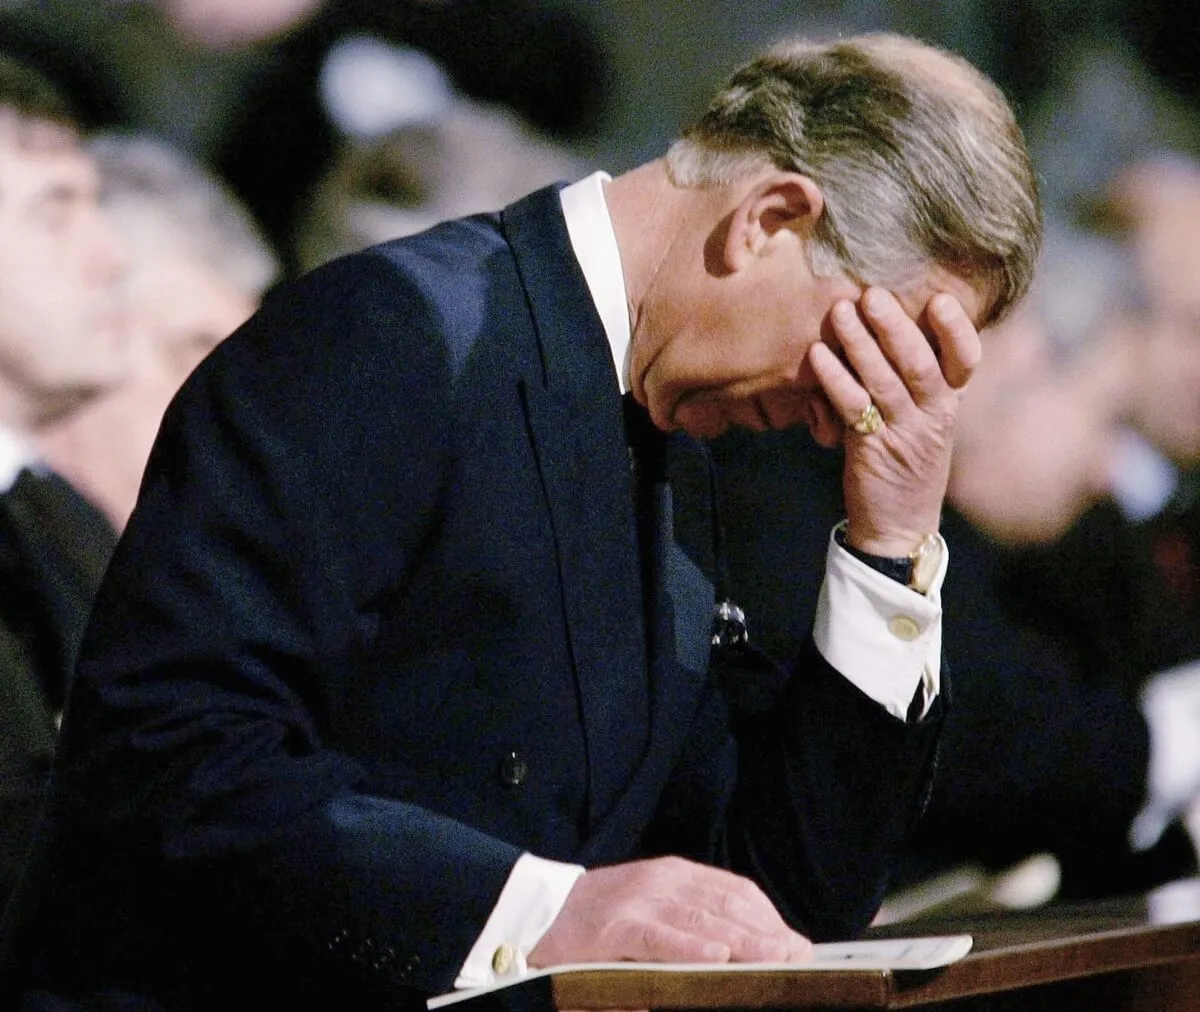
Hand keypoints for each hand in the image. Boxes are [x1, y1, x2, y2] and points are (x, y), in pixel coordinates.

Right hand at [528, 856, 811, 966]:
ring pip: (701, 921)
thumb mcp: (655, 907)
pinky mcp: (615, 927)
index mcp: (676, 874)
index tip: (797, 943)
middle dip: (766, 933)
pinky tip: (717, 959)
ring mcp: (639, 902)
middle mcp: (662, 881)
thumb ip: (695, 918)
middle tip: (798, 956)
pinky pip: (660, 938)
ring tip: (774, 959)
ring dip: (743, 942)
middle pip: (727, 906)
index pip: (736, 892)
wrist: (540, 912)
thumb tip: (747, 943)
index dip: (769, 917)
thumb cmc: (604, 918)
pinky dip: (691, 948)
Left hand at [808, 287, 980, 554]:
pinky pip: (854, 408)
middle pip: (921, 364)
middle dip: (897, 326)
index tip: (941, 298)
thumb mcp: (921, 416)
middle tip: (872, 294)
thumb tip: (887, 319)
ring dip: (861, 344)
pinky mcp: (873, 450)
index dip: (957, 329)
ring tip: (841, 312)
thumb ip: (912, 375)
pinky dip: (834, 379)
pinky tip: (817, 356)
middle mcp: (934, 415)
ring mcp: (905, 434)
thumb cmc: (905, 459)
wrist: (897, 524)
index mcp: (950, 402)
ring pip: (886, 382)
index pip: (966, 360)